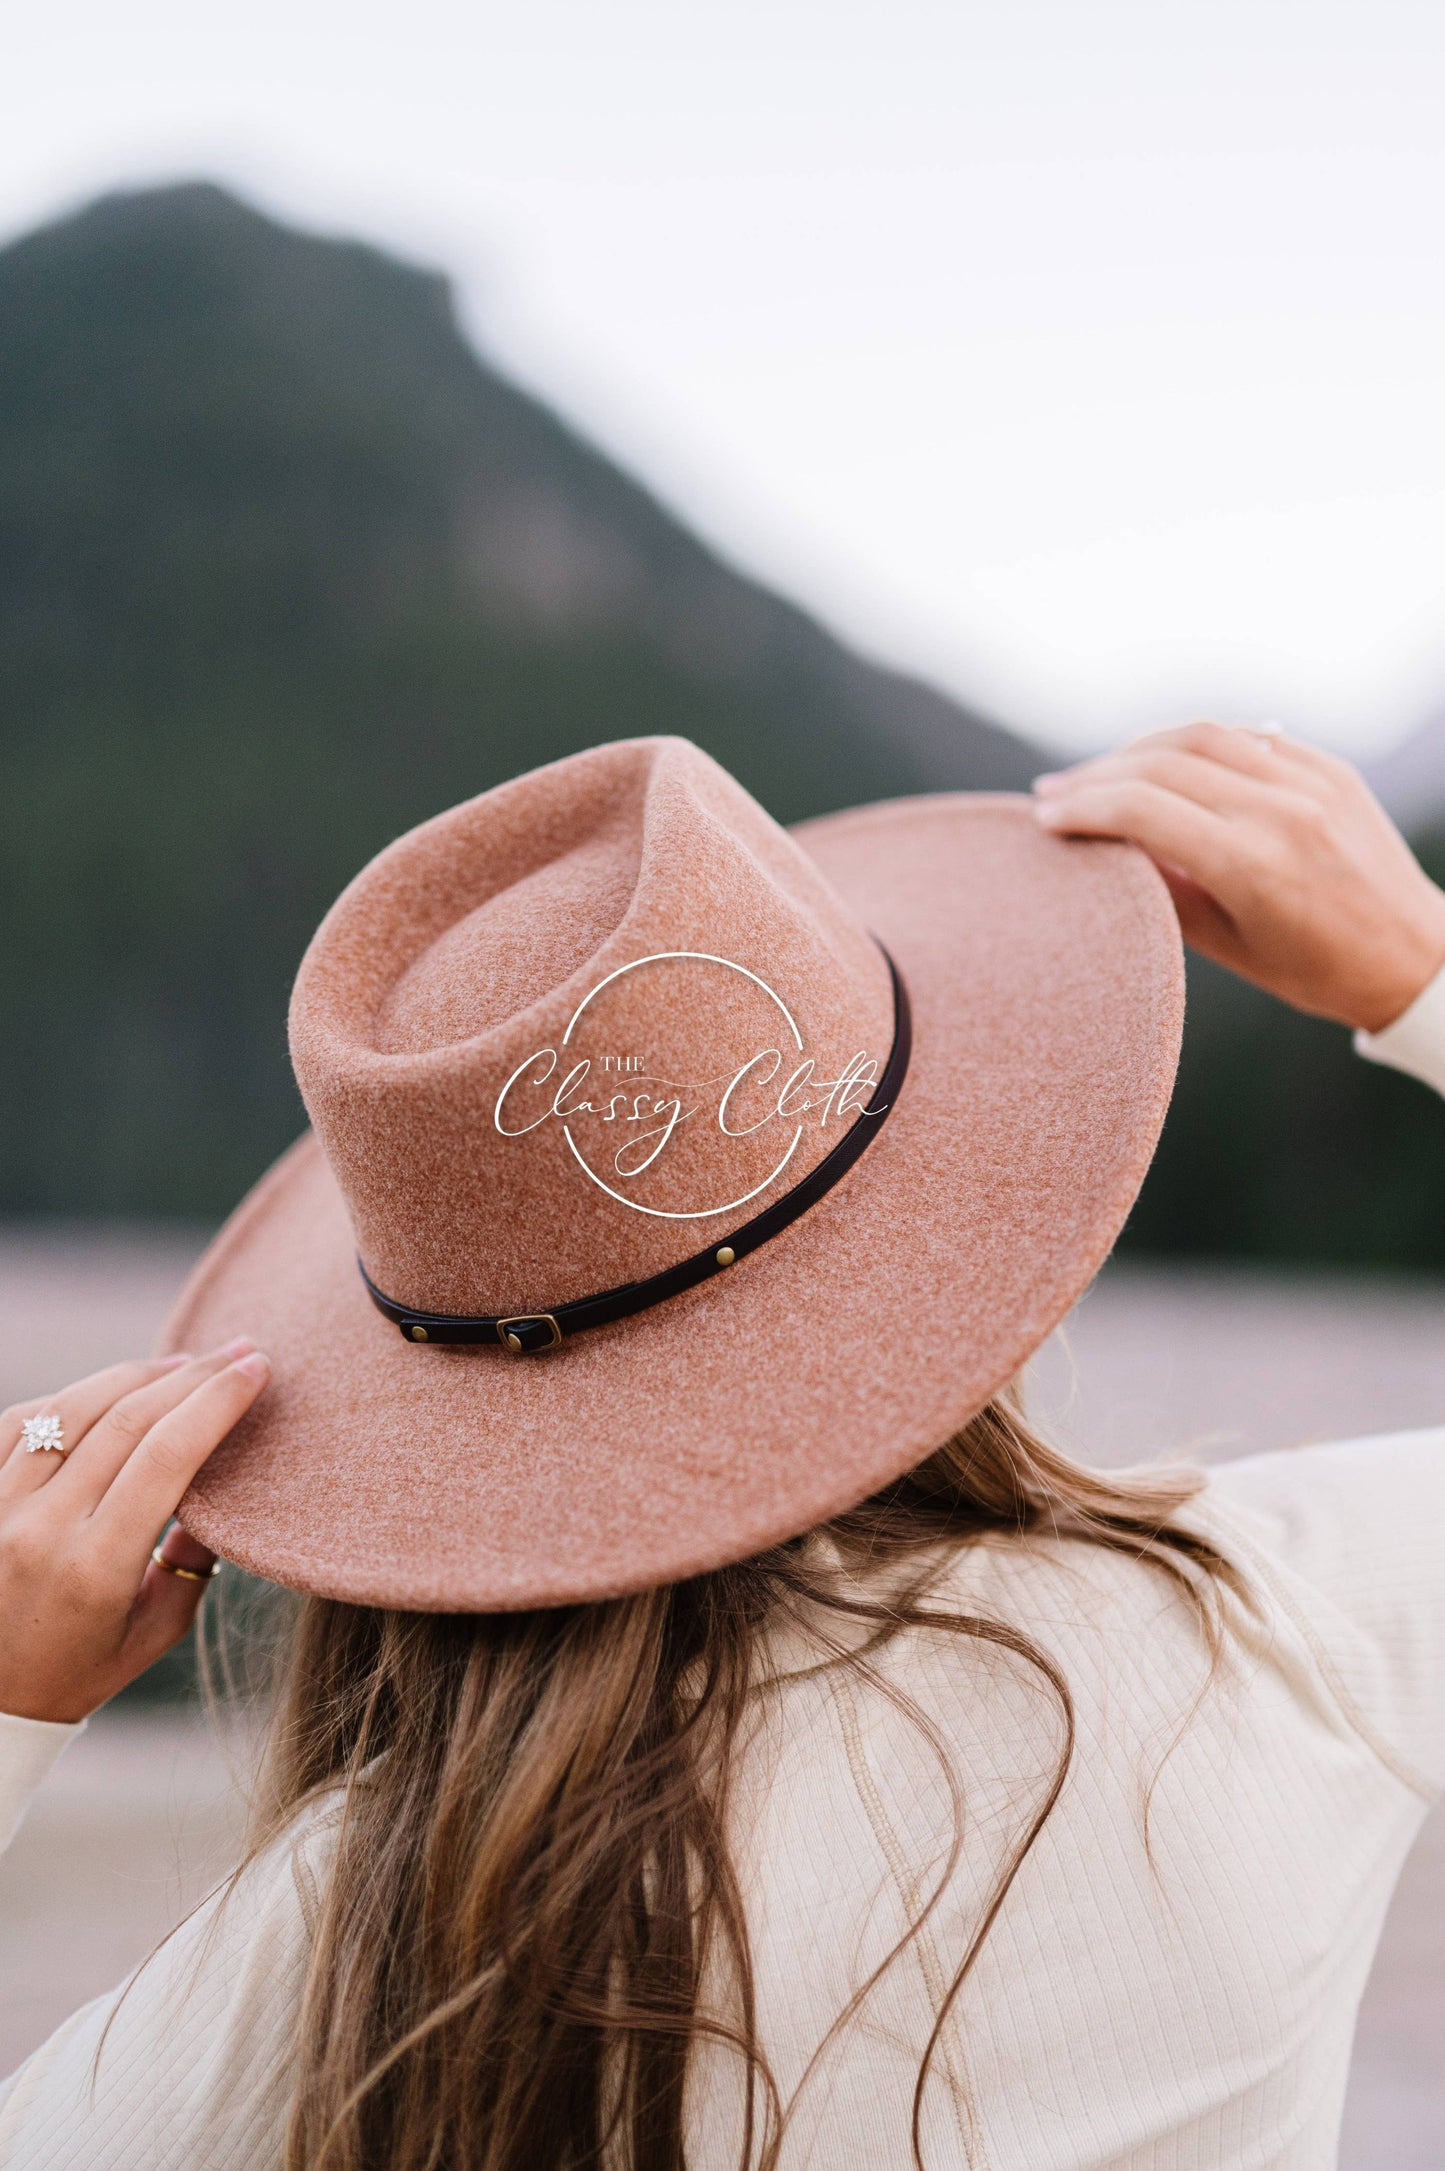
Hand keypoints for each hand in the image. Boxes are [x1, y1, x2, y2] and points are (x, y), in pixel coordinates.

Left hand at [0, 1341, 268, 1723]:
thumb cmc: (76, 1672)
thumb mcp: (153, 1632)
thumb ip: (193, 1560)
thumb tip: (223, 1488)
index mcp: (94, 1568)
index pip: (167, 1455)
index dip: (216, 1402)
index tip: (256, 1371)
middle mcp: (39, 1529)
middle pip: (125, 1420)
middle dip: (191, 1375)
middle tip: (235, 1352)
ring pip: (71, 1408)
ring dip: (134, 1374)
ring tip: (180, 1363)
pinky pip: (23, 1420)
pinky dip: (73, 1396)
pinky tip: (110, 1390)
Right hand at [1032, 721, 1444, 1031]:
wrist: (1415, 954)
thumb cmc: (1317, 970)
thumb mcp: (1228, 948)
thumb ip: (1164, 893)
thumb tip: (1107, 849)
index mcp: (1254, 866)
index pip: (1141, 809)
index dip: (1081, 807)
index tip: (1045, 818)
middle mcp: (1282, 812)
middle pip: (1162, 762)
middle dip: (1095, 774)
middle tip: (1053, 792)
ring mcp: (1311, 781)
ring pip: (1201, 734)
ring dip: (1137, 748)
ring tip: (1099, 771)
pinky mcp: (1328, 767)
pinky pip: (1245, 736)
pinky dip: (1192, 744)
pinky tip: (1160, 761)